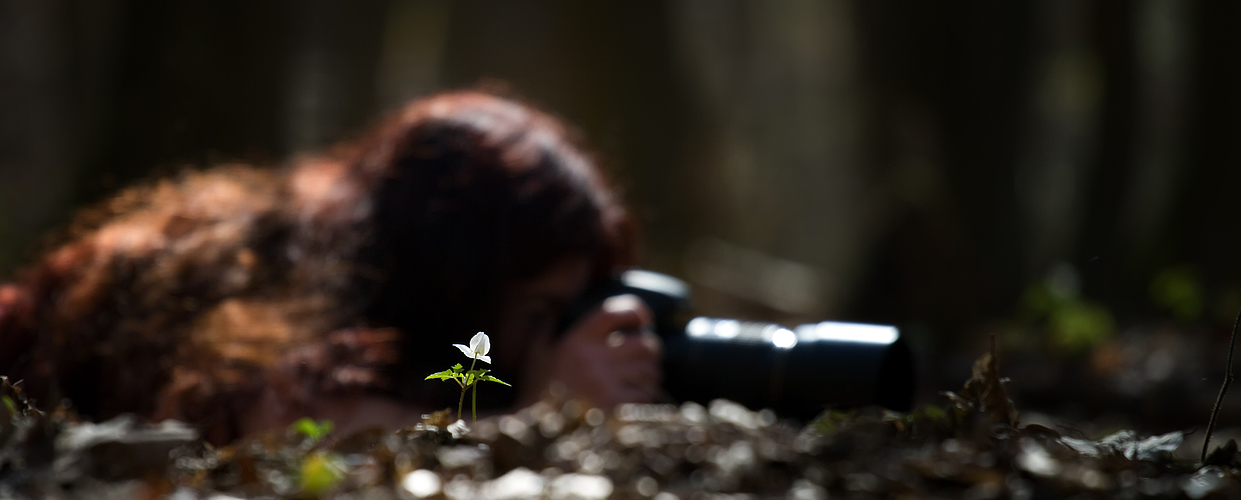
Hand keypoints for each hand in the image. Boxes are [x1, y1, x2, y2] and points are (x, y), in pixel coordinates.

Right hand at [517, 294, 662, 408]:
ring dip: (650, 375)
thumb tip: (553, 313)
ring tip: (640, 379)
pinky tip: (633, 400)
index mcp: (576, 341)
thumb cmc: (537, 392)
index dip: (634, 310)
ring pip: (649, 371)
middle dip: (650, 349)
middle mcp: (592, 359)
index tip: (643, 318)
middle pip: (644, 344)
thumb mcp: (536, 354)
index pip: (613, 312)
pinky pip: (646, 396)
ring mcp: (605, 385)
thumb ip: (545, 330)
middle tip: (645, 357)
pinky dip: (644, 397)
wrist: (536, 433)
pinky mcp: (615, 409)